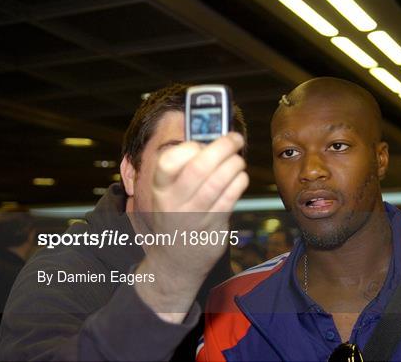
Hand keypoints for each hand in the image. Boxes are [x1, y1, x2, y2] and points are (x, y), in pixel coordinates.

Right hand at [135, 133, 247, 321]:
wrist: (175, 261)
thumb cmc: (177, 216)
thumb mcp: (170, 194)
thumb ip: (185, 169)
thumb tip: (214, 139)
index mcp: (160, 189)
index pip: (167, 162)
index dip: (189, 147)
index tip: (202, 142)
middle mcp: (174, 203)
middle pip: (198, 168)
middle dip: (222, 147)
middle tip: (235, 138)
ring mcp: (193, 217)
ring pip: (217, 183)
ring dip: (234, 164)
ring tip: (238, 159)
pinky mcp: (212, 227)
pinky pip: (229, 199)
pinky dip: (239, 182)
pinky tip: (240, 177)